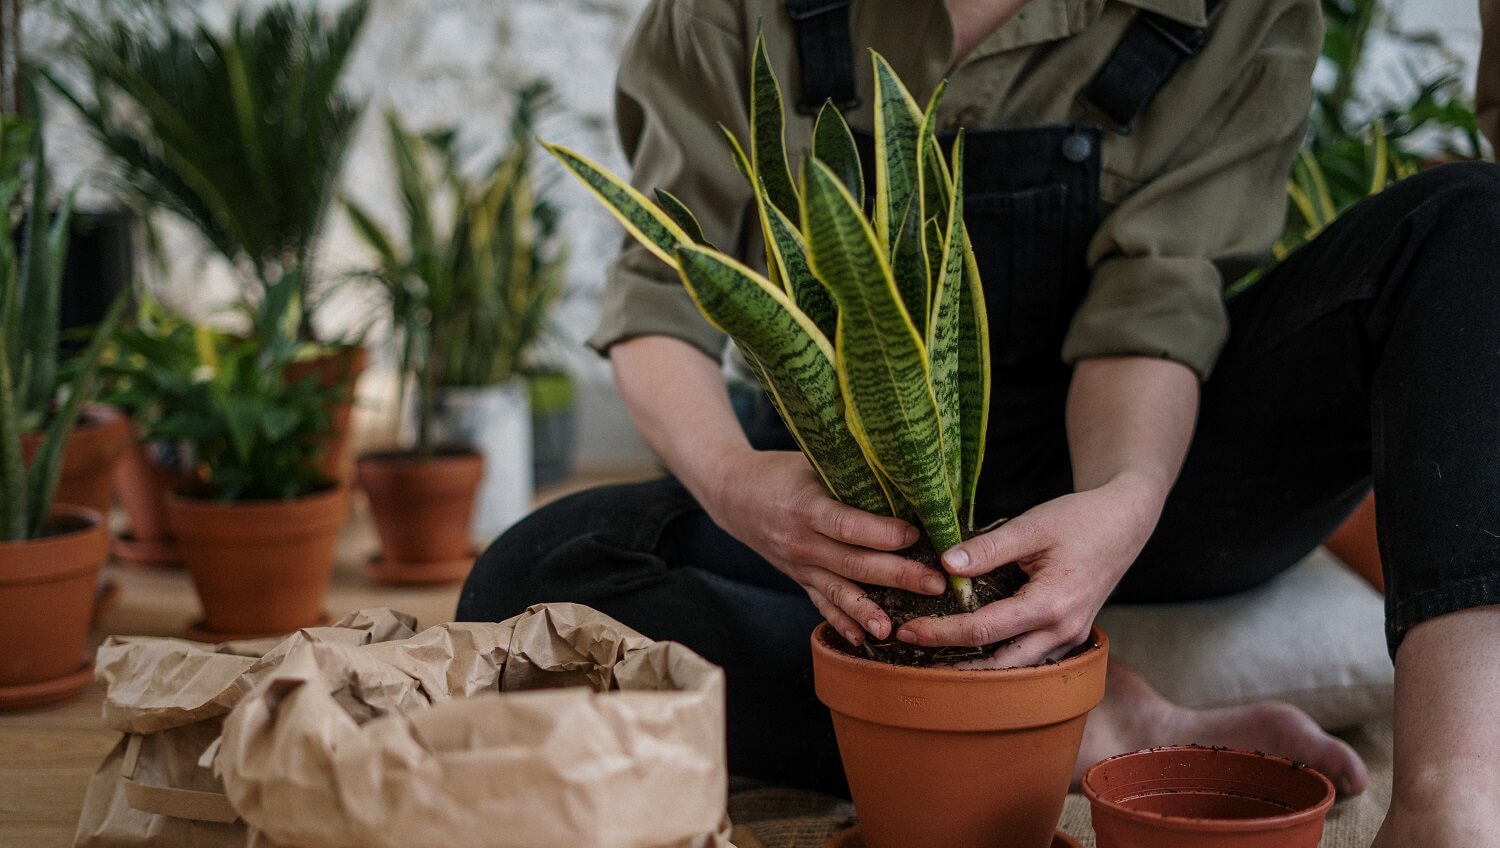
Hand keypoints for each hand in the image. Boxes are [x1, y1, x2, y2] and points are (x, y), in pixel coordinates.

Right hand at [701, 449, 946, 645]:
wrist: (734, 493)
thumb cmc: (781, 472)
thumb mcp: (811, 462)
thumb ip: (850, 474)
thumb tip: (904, 478)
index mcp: (806, 507)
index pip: (848, 525)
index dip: (882, 533)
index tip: (916, 535)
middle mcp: (801, 541)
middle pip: (852, 563)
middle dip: (896, 575)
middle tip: (935, 583)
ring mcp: (799, 565)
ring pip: (838, 591)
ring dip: (868, 611)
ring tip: (895, 628)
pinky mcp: (799, 579)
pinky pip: (821, 604)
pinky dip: (841, 623)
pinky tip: (863, 640)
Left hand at [894, 473, 1165, 667]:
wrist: (1125, 522)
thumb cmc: (1081, 519)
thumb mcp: (1032, 525)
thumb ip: (988, 548)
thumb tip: (945, 565)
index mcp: (1052, 604)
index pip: (986, 630)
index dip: (943, 633)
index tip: (908, 631)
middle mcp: (1064, 630)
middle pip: (1000, 663)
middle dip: (954, 664)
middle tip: (911, 654)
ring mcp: (1071, 637)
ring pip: (1018, 668)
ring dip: (978, 668)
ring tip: (935, 660)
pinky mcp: (1070, 634)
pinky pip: (1031, 657)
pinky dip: (1000, 657)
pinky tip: (972, 649)